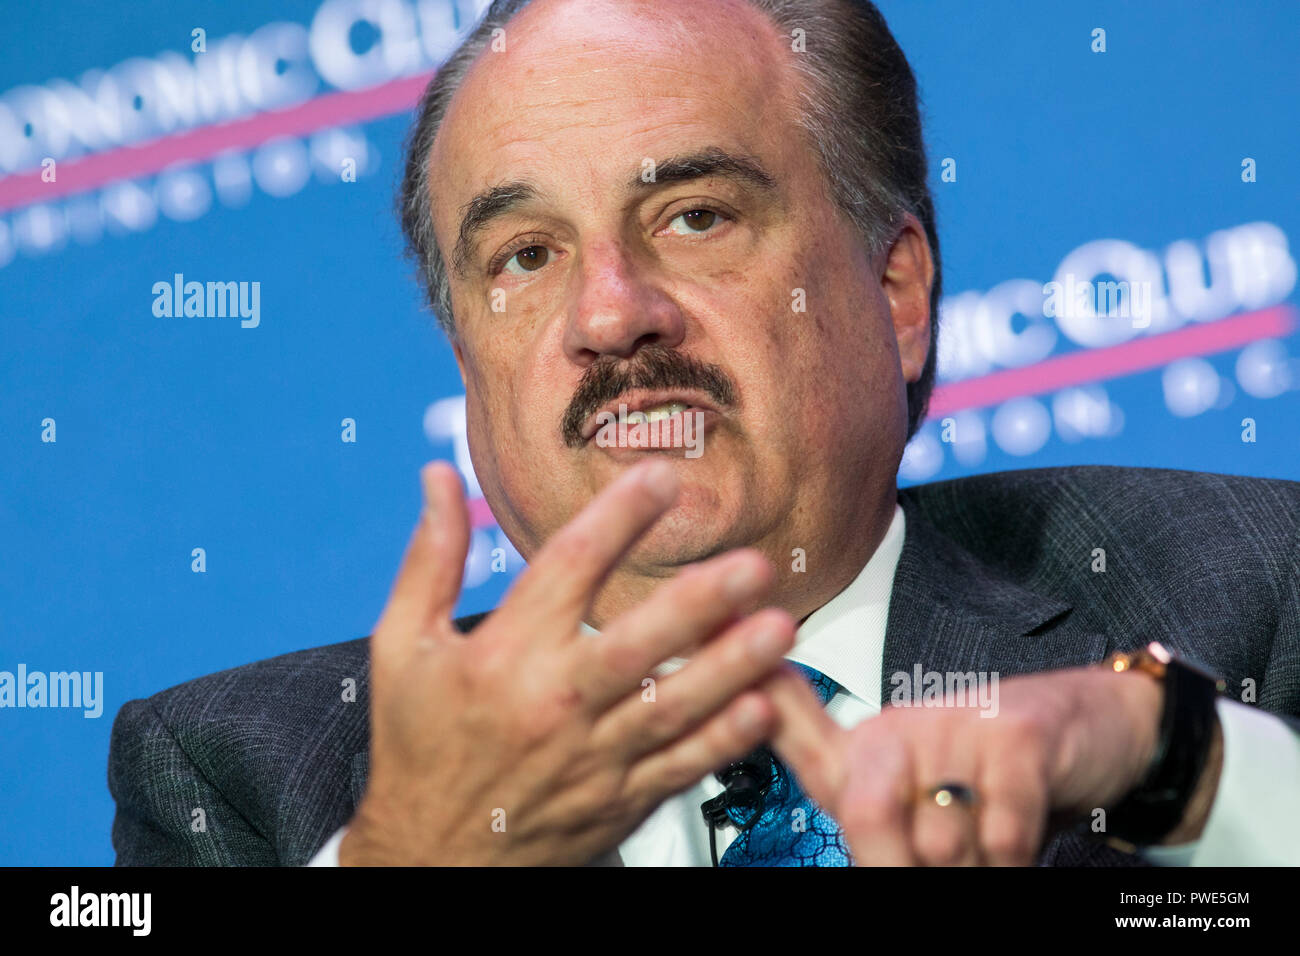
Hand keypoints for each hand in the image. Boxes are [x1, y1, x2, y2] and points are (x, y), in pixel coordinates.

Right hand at [340, 458, 795, 864]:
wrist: (429, 857)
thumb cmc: (417, 745)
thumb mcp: (403, 644)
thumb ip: (431, 558)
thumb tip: (440, 477)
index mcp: (504, 653)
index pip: (569, 566)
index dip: (619, 516)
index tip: (662, 477)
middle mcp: (554, 701)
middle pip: (637, 642)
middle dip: (700, 603)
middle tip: (753, 565)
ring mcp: (593, 756)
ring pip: (673, 706)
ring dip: (732, 666)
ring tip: (781, 627)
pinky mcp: (619, 799)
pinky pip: (681, 765)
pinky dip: (724, 739)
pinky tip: (763, 706)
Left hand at [762, 663, 1215, 863]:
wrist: (1094, 730)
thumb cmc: (994, 775)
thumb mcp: (922, 799)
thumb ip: (870, 813)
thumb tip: (857, 842)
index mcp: (868, 748)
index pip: (798, 734)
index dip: (765, 705)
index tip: (740, 666)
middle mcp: (899, 727)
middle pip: (865, 814)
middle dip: (904, 862)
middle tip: (947, 858)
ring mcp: (955, 724)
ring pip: (941, 839)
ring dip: (976, 861)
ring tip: (991, 831)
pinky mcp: (1014, 734)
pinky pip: (1000, 829)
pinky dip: (1015, 851)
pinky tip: (1022, 822)